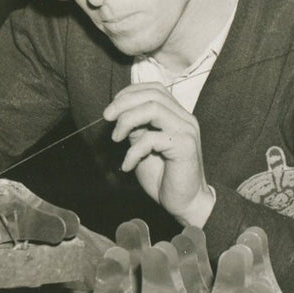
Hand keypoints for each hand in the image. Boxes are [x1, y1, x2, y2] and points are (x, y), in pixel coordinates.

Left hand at [104, 82, 214, 225]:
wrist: (186, 204)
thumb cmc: (164, 177)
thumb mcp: (144, 148)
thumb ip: (136, 130)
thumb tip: (119, 115)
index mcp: (177, 115)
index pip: (154, 89)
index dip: (130, 93)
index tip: (112, 109)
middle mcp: (185, 118)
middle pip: (153, 94)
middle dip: (124, 102)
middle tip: (107, 118)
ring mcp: (186, 130)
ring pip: (153, 108)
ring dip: (128, 120)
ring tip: (116, 138)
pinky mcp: (185, 146)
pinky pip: (152, 138)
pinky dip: (133, 151)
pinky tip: (127, 165)